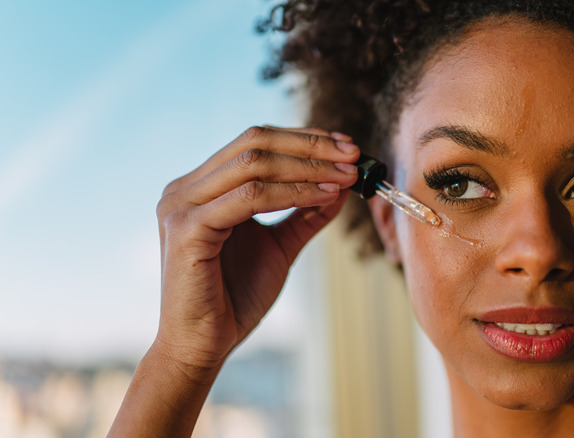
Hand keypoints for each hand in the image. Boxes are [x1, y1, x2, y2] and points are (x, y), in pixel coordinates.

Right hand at [153, 126, 358, 372]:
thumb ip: (304, 214)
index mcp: (201, 187)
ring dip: (308, 167)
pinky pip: (249, 198)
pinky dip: (292, 193)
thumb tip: (341, 186)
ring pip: (253, 164)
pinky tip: (324, 196)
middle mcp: (185, 189)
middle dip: (311, 146)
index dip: (304, 139)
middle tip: (353, 155)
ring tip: (347, 177)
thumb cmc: (234, 298)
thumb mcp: (279, 246)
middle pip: (254, 143)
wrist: (203, 346)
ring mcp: (181, 205)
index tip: (347, 147)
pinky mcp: (186, 229)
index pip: (255, 142)